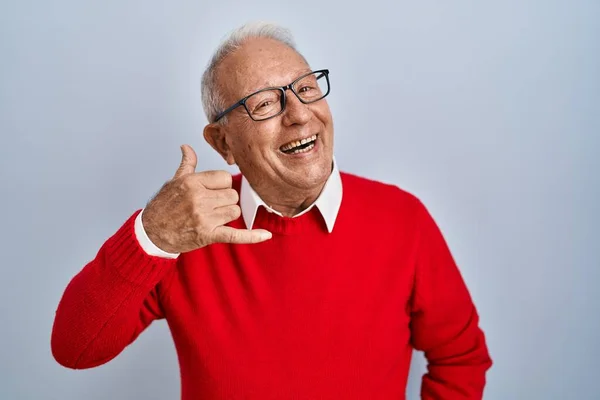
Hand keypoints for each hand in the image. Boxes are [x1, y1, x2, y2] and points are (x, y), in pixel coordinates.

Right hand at [142, 144, 271, 252]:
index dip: (222, 185)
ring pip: (235, 211)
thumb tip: (187, 147)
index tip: (213, 191)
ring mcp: (204, 218)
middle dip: (225, 200)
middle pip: (232, 195)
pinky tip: (265, 235)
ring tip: (211, 217)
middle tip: (211, 206)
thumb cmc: (163, 207)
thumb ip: (187, 165)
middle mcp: (199, 199)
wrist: (151, 233)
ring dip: (227, 214)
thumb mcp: (174, 182)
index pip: (225, 178)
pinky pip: (236, 235)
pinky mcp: (208, 235)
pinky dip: (252, 236)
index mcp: (193, 183)